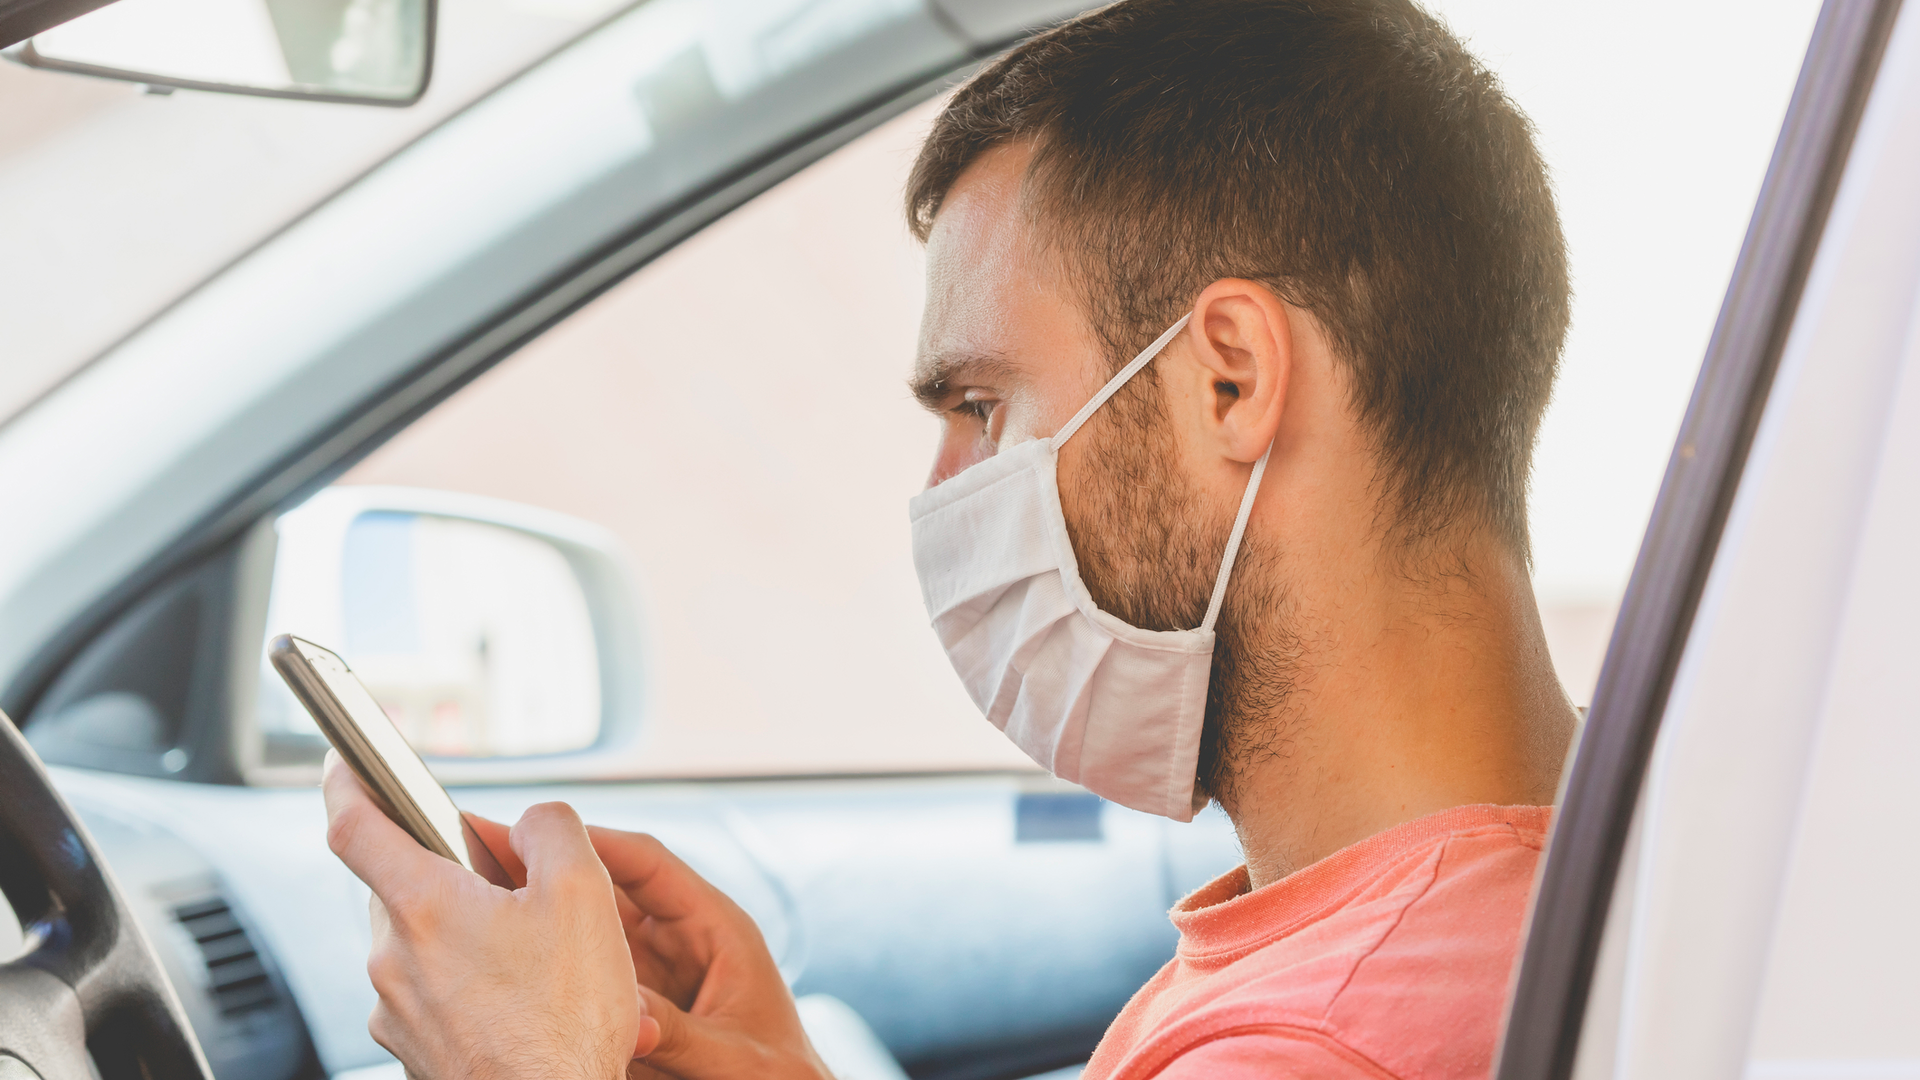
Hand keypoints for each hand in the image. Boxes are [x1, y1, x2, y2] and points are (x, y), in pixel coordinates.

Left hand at [321, 752, 643, 1079]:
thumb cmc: (564, 1022)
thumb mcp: (585, 895)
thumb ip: (553, 830)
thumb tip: (535, 822)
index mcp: (424, 906)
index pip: (354, 825)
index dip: (346, 783)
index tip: (344, 764)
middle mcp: (395, 960)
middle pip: (404, 886)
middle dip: (450, 875)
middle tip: (512, 887)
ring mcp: (399, 1011)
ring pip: (422, 943)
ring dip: (466, 933)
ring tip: (535, 958)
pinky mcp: (415, 1049)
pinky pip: (433, 994)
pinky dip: (469, 983)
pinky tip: (522, 999)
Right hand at [466, 815, 831, 1079]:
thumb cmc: (783, 1077)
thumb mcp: (733, 1055)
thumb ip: (680, 1032)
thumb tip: (623, 1014)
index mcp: (718, 929)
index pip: (651, 866)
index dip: (596, 843)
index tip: (542, 832)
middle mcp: (684, 940)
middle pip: (610, 889)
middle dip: (555, 870)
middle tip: (490, 850)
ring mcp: (660, 970)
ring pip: (593, 927)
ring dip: (547, 911)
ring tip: (486, 895)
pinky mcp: (643, 1002)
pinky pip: (592, 972)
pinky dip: (555, 961)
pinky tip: (512, 954)